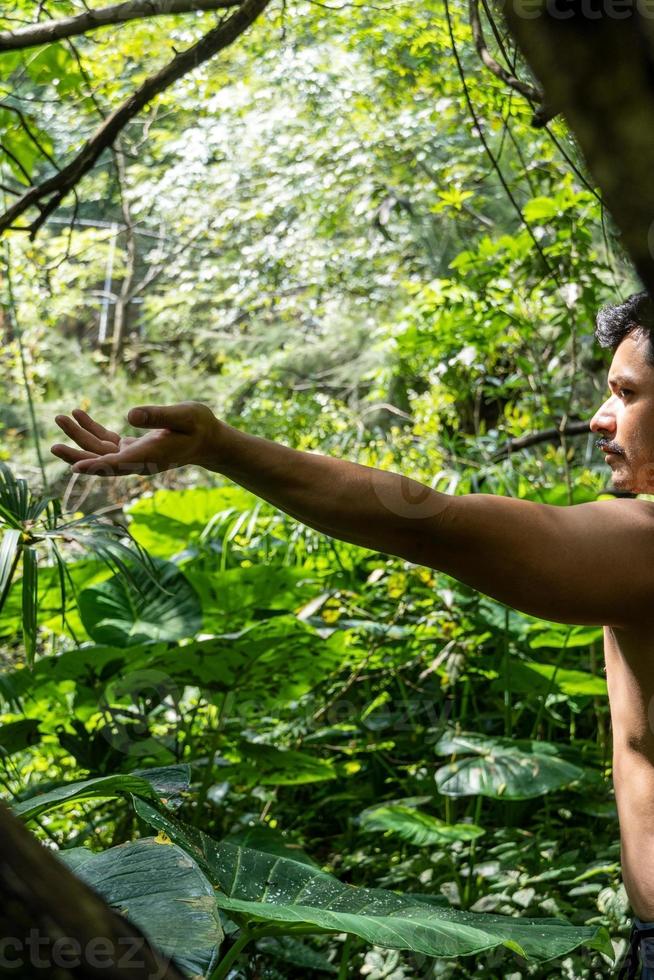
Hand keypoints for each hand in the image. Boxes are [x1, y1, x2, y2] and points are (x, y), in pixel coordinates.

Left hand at [51, 402, 220, 475]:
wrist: (208, 441)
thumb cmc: (200, 426)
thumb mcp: (184, 415)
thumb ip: (159, 415)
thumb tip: (129, 414)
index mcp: (150, 455)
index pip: (118, 464)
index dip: (96, 466)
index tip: (75, 467)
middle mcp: (138, 461)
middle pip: (101, 463)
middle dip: (77, 454)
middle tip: (54, 445)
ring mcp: (133, 456)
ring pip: (100, 452)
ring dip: (79, 437)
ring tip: (60, 417)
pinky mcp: (132, 449)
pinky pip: (106, 443)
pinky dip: (92, 430)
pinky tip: (79, 414)